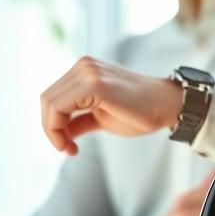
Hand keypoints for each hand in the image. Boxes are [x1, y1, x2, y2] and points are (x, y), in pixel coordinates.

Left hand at [40, 56, 182, 155]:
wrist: (168, 107)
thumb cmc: (140, 113)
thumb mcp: (101, 117)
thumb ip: (79, 120)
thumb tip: (59, 132)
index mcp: (84, 70)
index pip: (53, 96)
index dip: (52, 124)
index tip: (67, 146)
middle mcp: (83, 66)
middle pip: (46, 99)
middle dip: (50, 129)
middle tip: (67, 149)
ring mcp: (88, 72)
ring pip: (49, 103)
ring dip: (53, 131)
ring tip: (70, 148)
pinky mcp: (94, 85)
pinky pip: (59, 107)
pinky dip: (57, 129)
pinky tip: (72, 145)